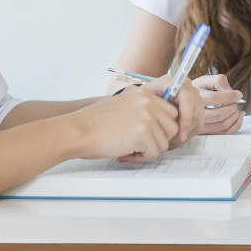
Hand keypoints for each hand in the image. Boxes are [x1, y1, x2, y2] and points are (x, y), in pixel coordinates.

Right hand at [69, 85, 183, 161]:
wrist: (78, 131)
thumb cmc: (96, 123)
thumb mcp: (124, 105)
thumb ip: (144, 110)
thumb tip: (164, 125)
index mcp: (144, 94)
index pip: (170, 112)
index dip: (161, 128)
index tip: (148, 135)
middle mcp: (148, 102)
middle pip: (172, 127)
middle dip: (158, 139)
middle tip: (138, 144)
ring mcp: (146, 117)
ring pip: (164, 142)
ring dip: (148, 150)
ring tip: (129, 148)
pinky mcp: (142, 133)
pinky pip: (153, 152)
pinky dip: (140, 157)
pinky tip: (124, 152)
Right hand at [192, 72, 244, 134]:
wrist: (183, 103)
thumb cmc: (196, 91)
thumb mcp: (204, 81)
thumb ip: (218, 82)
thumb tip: (231, 92)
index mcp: (193, 99)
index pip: (213, 99)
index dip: (228, 96)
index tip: (238, 95)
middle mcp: (194, 115)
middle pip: (218, 114)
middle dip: (232, 107)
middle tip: (235, 102)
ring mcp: (199, 127)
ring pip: (222, 125)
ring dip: (234, 116)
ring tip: (236, 109)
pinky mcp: (206, 134)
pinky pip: (224, 133)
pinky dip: (236, 125)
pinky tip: (238, 117)